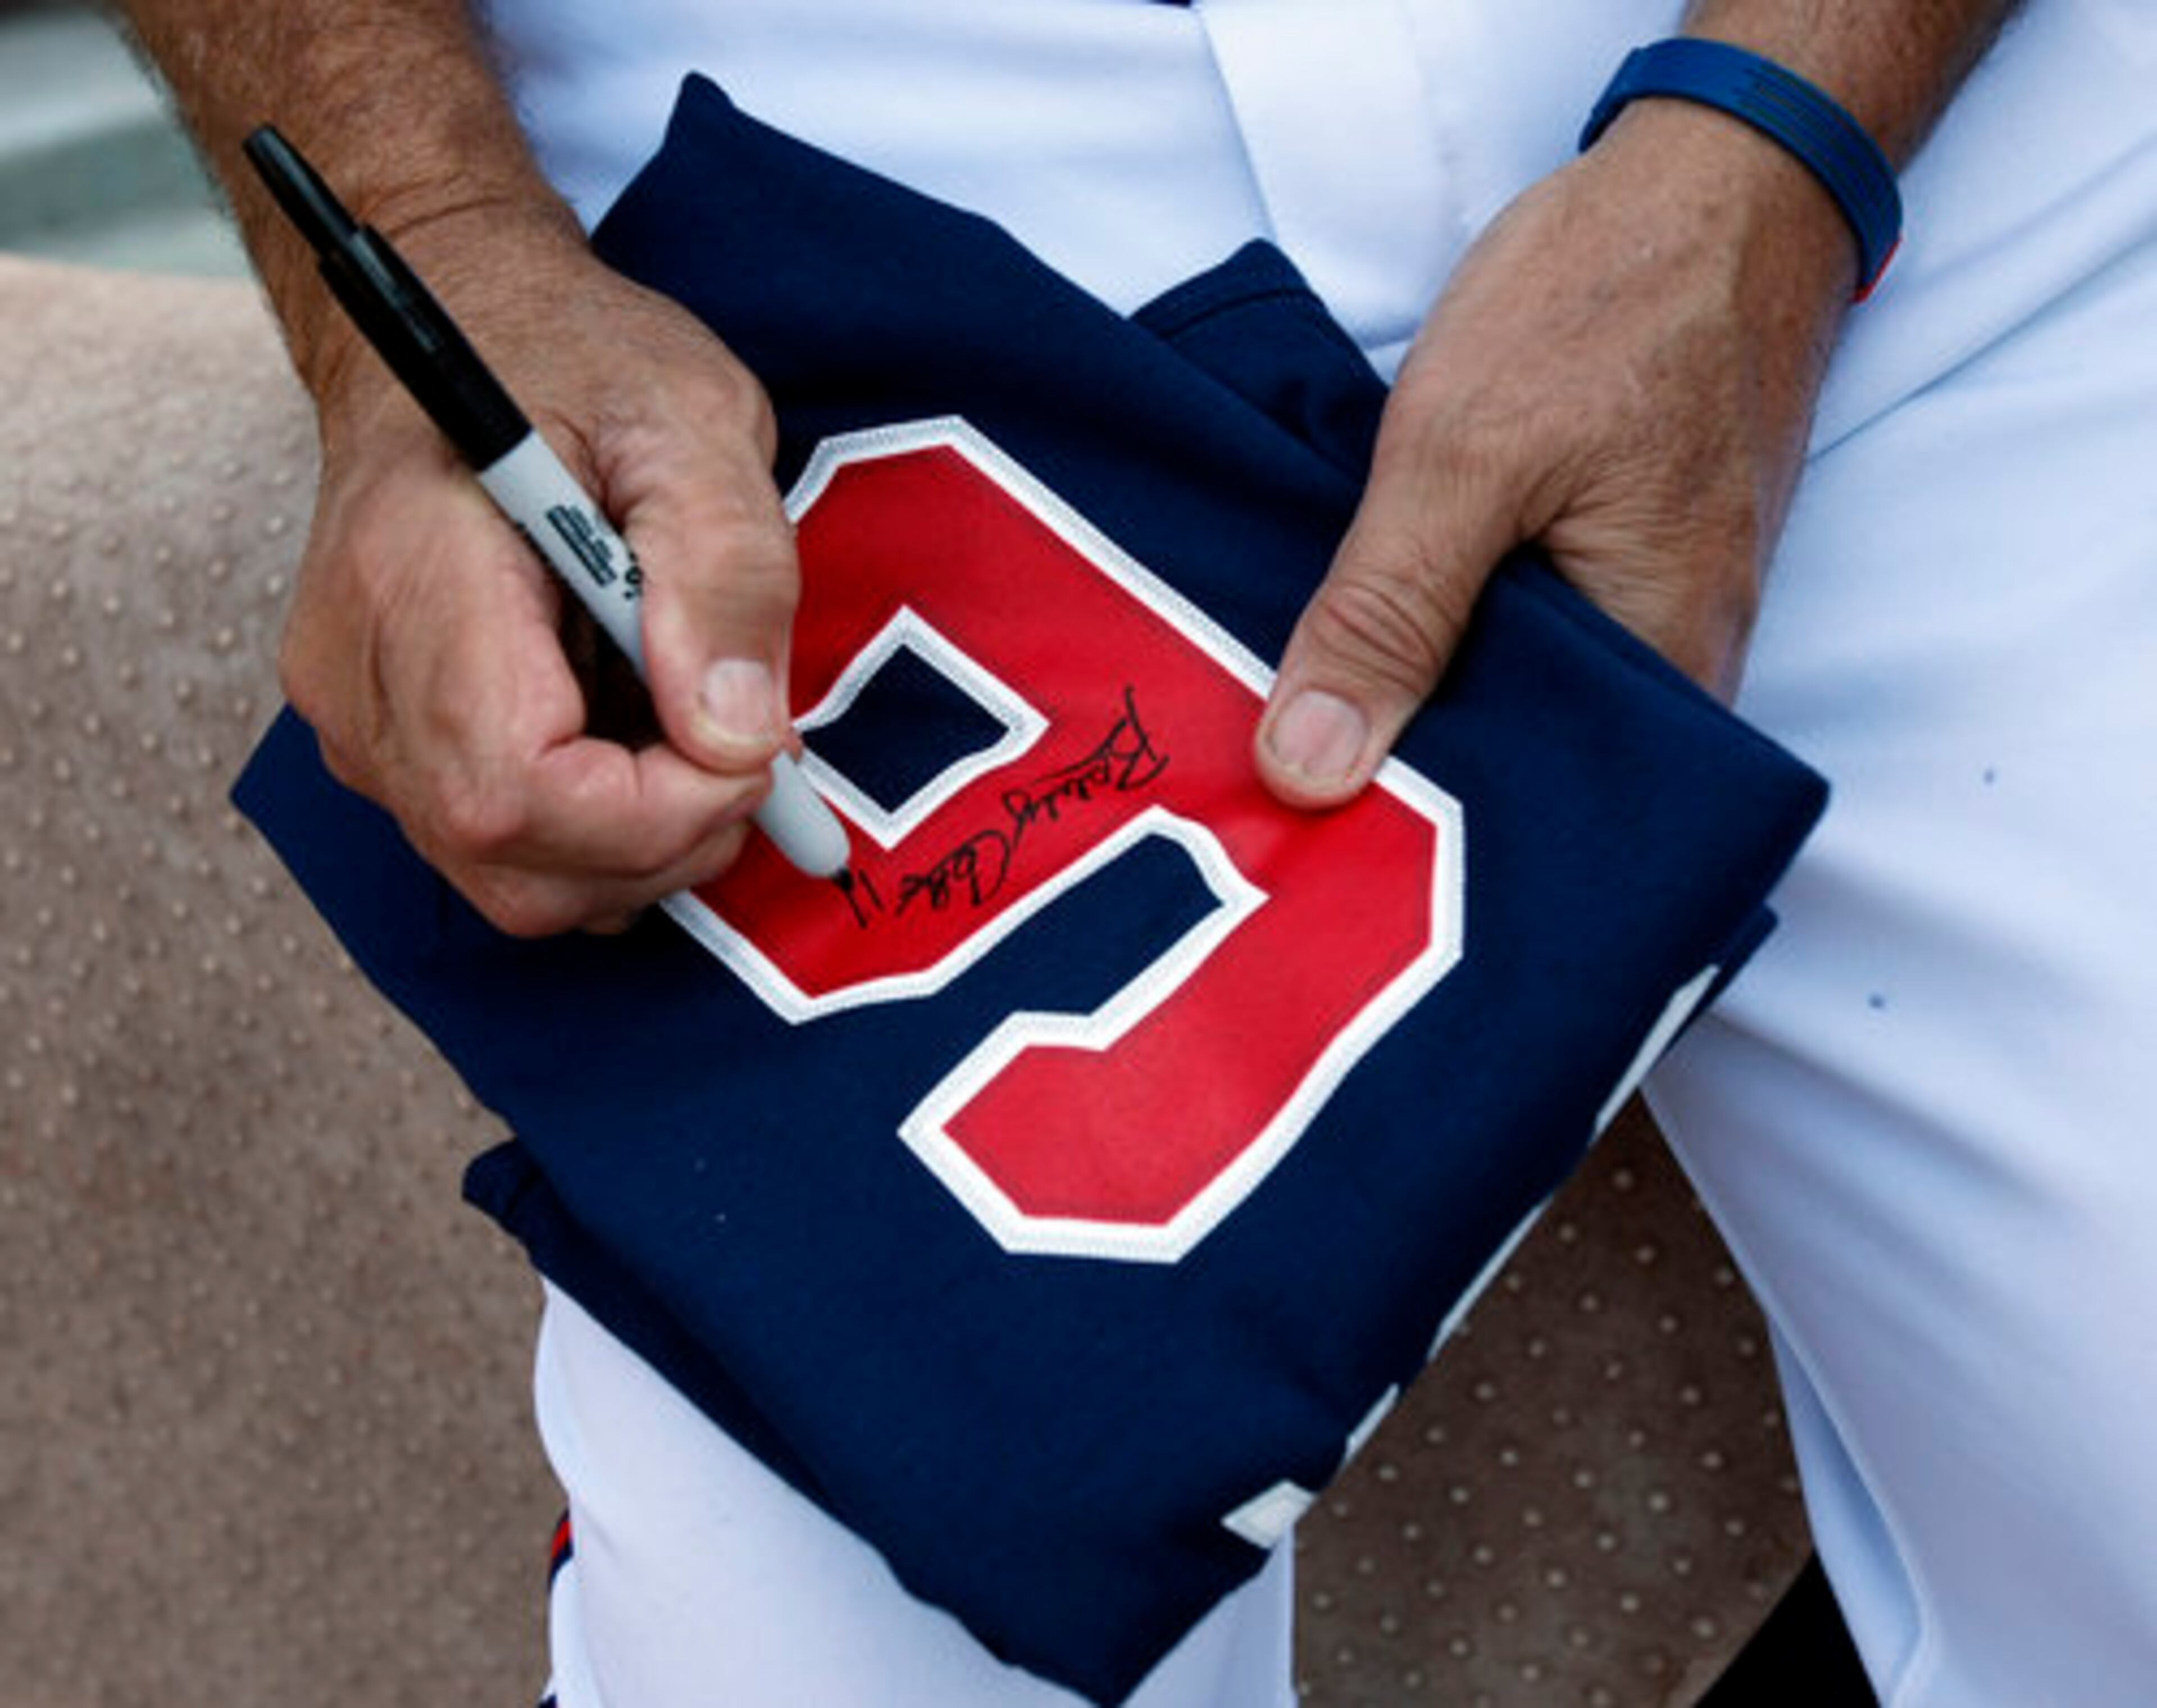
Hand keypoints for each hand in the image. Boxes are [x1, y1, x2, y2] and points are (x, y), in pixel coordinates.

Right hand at [282, 207, 797, 934]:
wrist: (467, 329)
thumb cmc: (579, 363)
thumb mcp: (694, 424)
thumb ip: (725, 572)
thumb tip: (735, 735)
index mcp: (415, 580)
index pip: (516, 790)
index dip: (656, 812)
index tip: (750, 750)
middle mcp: (358, 675)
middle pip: (513, 862)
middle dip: (661, 841)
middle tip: (741, 749)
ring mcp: (359, 722)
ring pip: (513, 880)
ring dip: (639, 842)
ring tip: (687, 723)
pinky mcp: (386, 745)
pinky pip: (503, 850)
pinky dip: (600, 830)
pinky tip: (635, 731)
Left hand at [1253, 100, 1854, 806]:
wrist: (1717, 181)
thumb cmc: (1614, 297)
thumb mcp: (1462, 456)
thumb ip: (1388, 617)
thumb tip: (1310, 773)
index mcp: (1664, 669)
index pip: (1532, 825)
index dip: (1412, 840)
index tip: (1303, 843)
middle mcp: (1677, 668)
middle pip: (1518, 778)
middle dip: (1402, 779)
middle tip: (1278, 788)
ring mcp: (1656, 615)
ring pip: (1513, 705)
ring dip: (1419, 704)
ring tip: (1306, 720)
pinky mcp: (1623, 567)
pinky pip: (1523, 641)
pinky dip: (1448, 638)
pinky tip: (1370, 634)